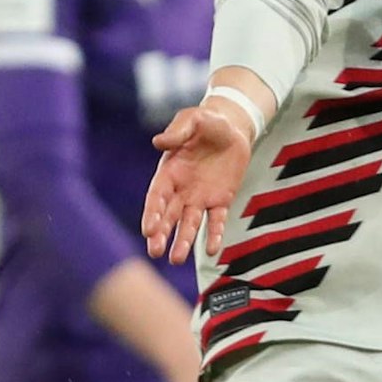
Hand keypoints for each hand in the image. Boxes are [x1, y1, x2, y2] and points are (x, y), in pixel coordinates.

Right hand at [143, 105, 252, 263]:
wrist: (232, 127)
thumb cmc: (206, 122)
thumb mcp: (192, 120)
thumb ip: (177, 132)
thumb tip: (158, 142)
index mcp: (169, 172)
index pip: (156, 197)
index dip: (151, 213)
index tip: (148, 230)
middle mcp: (181, 190)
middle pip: (168, 216)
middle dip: (161, 234)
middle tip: (155, 252)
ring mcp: (200, 198)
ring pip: (189, 224)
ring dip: (183, 241)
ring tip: (176, 260)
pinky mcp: (221, 201)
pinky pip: (217, 221)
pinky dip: (214, 235)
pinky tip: (213, 250)